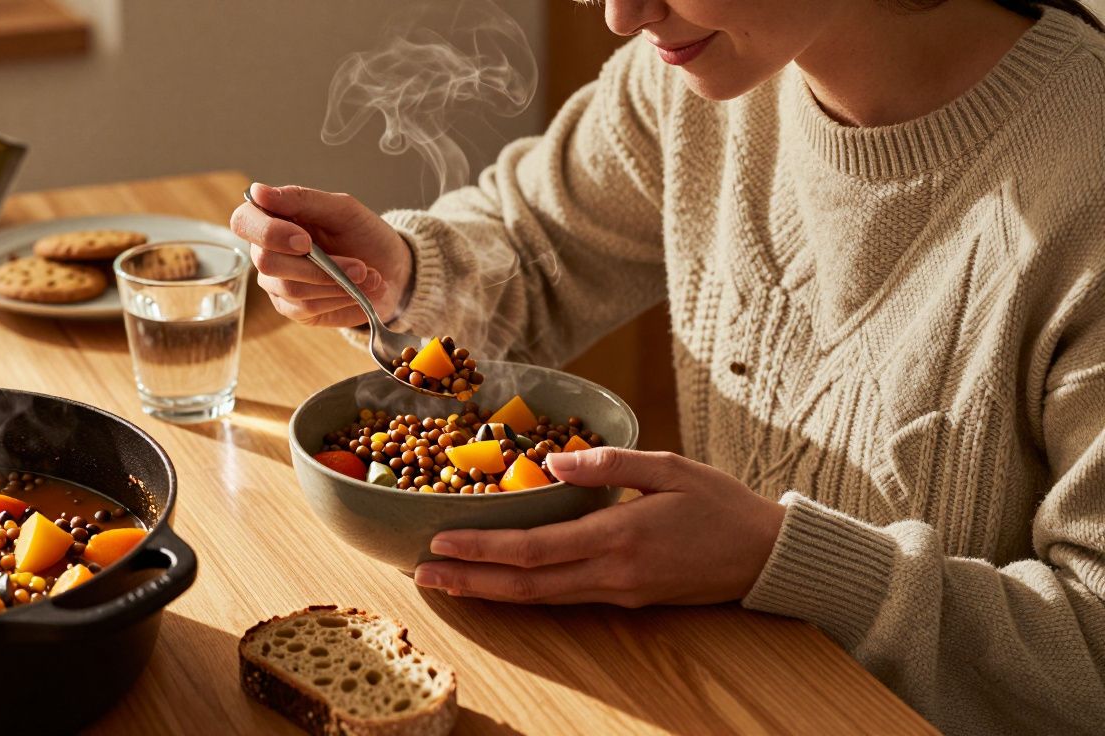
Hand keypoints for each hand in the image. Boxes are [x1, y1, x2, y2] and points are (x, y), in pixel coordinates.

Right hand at [230, 183, 412, 326]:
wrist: (390, 268)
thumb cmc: (363, 234)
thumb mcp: (342, 209)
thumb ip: (301, 199)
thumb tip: (257, 191)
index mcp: (273, 219)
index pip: (244, 222)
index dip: (269, 233)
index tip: (305, 240)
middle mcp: (267, 252)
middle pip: (268, 262)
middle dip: (318, 266)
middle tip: (359, 266)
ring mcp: (278, 284)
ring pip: (292, 288)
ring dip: (338, 283)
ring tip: (369, 276)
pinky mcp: (294, 310)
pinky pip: (307, 307)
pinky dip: (339, 298)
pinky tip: (360, 291)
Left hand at [414, 447, 786, 605]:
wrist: (766, 557)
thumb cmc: (721, 505)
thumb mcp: (670, 466)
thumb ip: (610, 462)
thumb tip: (552, 460)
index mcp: (618, 536)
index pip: (535, 549)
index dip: (483, 549)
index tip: (441, 542)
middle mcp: (612, 574)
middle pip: (526, 586)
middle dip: (469, 581)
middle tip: (422, 575)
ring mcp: (619, 593)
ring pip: (541, 598)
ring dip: (490, 592)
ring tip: (448, 581)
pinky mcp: (627, 599)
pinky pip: (565, 598)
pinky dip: (525, 593)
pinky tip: (502, 583)